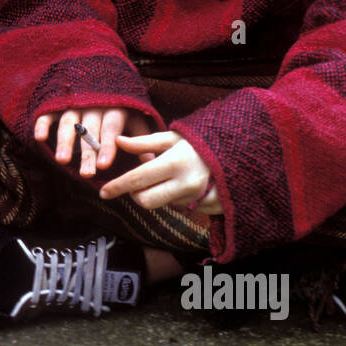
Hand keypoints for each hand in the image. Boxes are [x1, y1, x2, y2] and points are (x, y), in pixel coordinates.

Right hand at [33, 108, 156, 176]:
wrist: (100, 71)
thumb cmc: (121, 105)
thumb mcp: (134, 117)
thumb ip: (141, 138)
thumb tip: (153, 161)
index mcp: (114, 107)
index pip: (110, 127)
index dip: (107, 145)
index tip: (104, 165)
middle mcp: (93, 104)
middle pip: (89, 130)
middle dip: (87, 152)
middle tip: (86, 174)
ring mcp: (73, 103)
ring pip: (68, 122)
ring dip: (65, 141)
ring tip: (62, 161)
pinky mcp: (57, 104)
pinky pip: (48, 113)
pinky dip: (42, 124)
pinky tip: (39, 138)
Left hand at [98, 130, 223, 214]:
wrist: (241, 150)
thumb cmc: (202, 141)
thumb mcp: (173, 137)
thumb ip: (144, 142)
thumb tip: (118, 141)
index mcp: (174, 162)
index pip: (137, 179)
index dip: (117, 186)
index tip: (103, 192)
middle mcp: (186, 183)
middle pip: (146, 201)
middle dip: (137, 194)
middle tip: (141, 182)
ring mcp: (198, 198)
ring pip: (163, 205)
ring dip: (160, 194)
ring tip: (173, 177)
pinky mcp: (208, 207)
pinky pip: (182, 208)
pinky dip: (178, 199)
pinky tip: (188, 185)